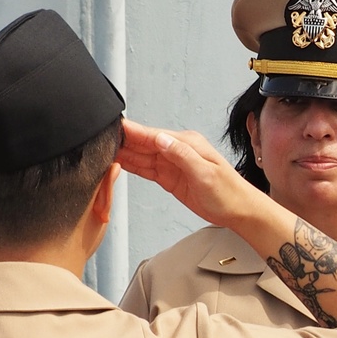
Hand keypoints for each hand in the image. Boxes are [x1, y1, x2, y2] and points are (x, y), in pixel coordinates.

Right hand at [115, 118, 267, 227]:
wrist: (239, 211)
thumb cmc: (228, 193)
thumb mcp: (205, 173)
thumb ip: (182, 155)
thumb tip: (161, 139)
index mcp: (186, 143)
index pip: (153, 135)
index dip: (131, 132)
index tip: (112, 126)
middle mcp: (178, 150)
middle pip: (143, 143)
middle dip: (121, 140)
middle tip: (97, 137)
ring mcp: (173, 164)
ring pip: (142, 156)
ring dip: (123, 153)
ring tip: (101, 149)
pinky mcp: (170, 178)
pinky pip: (147, 169)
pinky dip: (132, 166)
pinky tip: (118, 162)